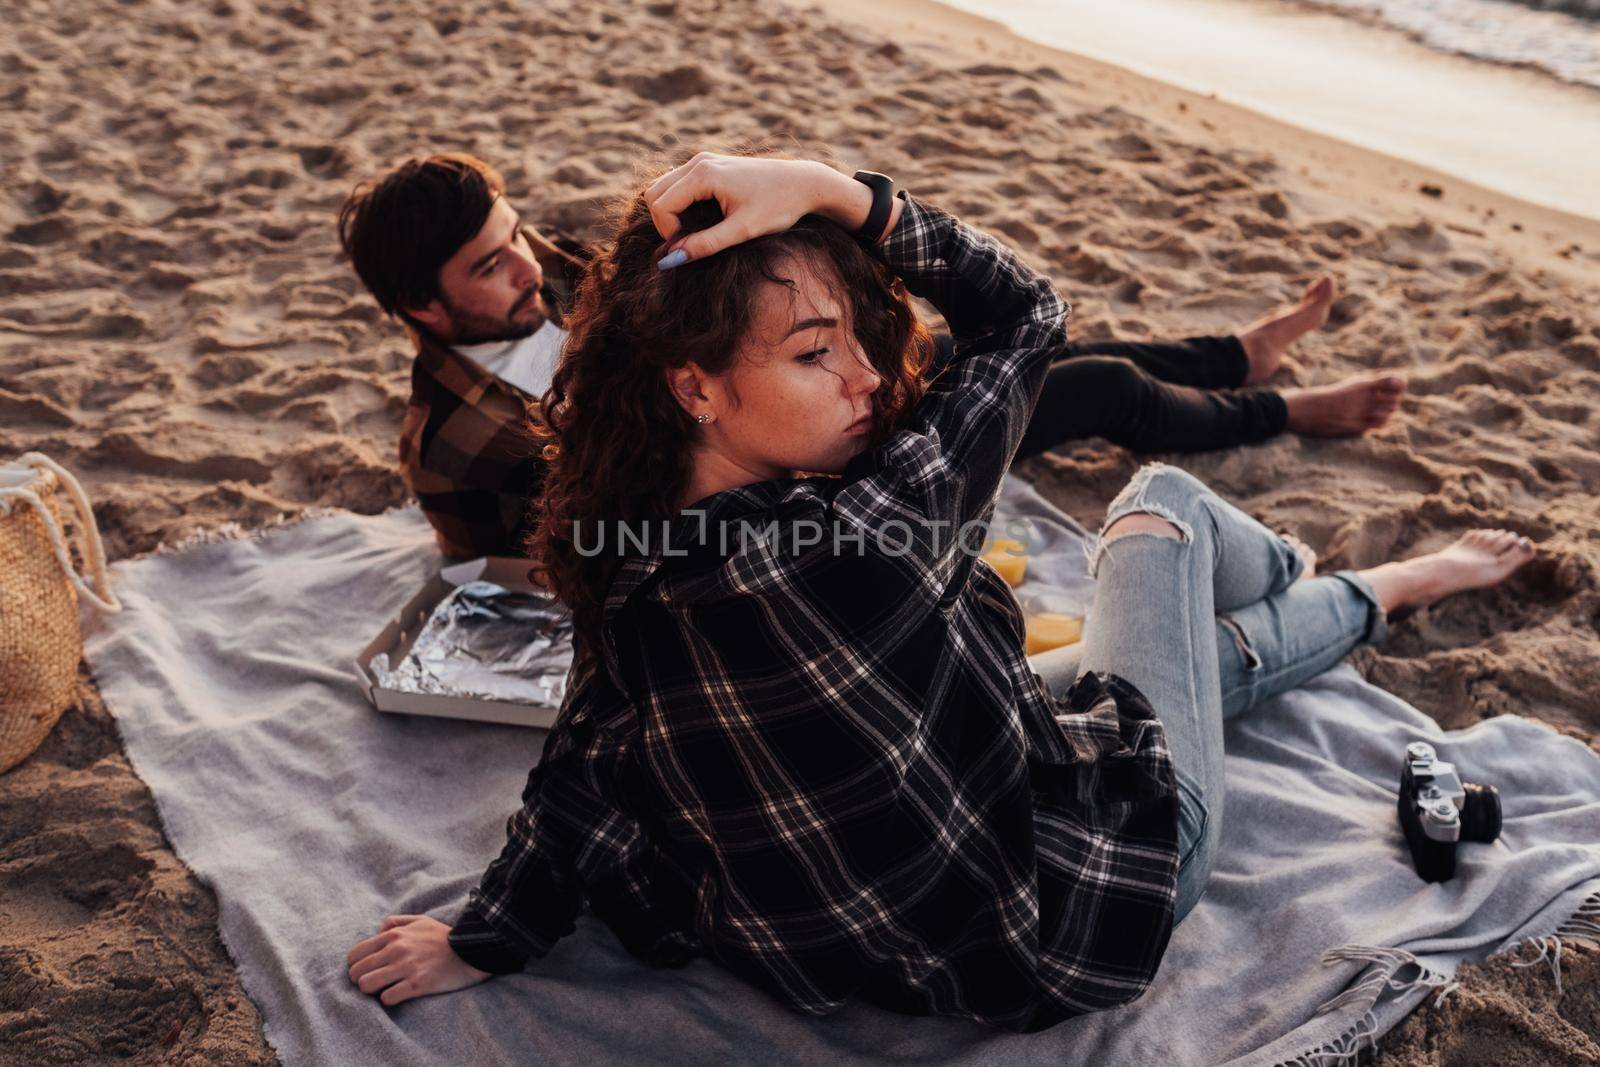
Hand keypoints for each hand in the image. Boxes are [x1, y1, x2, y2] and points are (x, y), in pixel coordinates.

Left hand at [346, 914, 492, 1006]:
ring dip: (373, 990)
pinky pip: (387, 998)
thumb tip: (378, 932)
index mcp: (394, 935)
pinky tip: (399, 994)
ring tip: (385, 989)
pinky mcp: (417, 984)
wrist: (472, 950)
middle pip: (356, 972)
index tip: (367, 971)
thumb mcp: (421, 920)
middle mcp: (396, 950)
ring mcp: (406, 967)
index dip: (357, 966)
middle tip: (375, 983)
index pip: (355, 955)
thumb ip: (396, 922)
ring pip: (366, 985)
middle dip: (361, 980)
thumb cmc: (445, 937)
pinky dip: (390, 999)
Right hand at [645, 153, 868, 266]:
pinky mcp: (709, 163)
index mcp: (704, 174)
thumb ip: (705, 245)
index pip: (661, 206)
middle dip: (664, 222)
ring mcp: (703, 159)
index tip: (690, 249)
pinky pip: (678, 183)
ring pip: (663, 186)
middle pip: (654, 193)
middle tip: (689, 243)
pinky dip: (679, 203)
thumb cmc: (777, 207)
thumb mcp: (742, 231)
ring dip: (669, 213)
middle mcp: (699, 161)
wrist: (804, 183)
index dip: (668, 233)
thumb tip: (670, 261)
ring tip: (695, 233)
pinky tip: (702, 220)